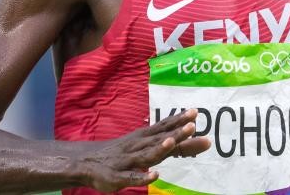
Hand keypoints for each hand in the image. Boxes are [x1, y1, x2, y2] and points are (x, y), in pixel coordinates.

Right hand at [77, 109, 210, 191]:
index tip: (195, 112)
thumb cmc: (124, 154)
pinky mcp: (117, 177)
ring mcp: (127, 161)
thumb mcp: (149, 147)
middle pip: (158, 138)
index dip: (178, 120)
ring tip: (171, 142)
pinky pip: (132, 178)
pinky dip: (142, 177)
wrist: (86, 163)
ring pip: (146, 155)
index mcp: (144, 138)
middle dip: (174, 132)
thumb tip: (203, 140)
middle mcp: (137, 146)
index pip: (163, 127)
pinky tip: (155, 175)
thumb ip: (176, 146)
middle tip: (192, 125)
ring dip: (159, 149)